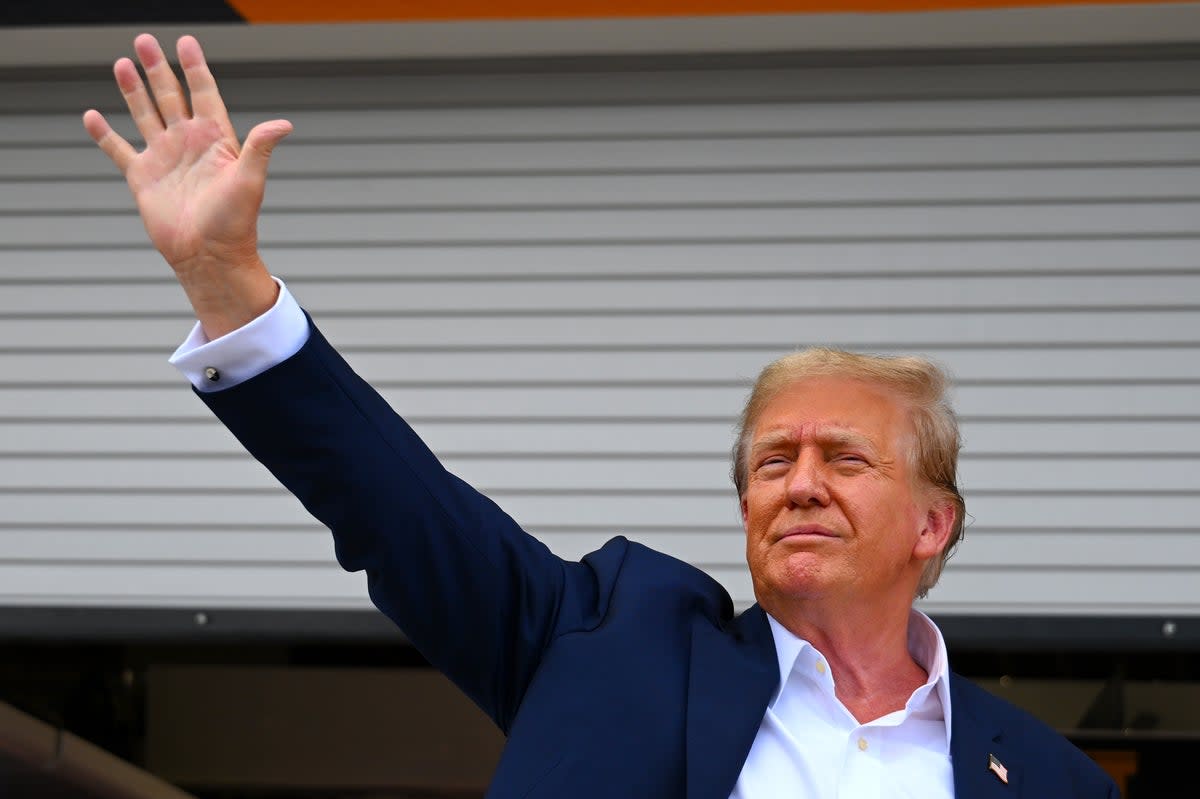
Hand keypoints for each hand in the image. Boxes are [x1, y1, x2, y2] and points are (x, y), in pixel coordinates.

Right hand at [83, 33, 290, 337]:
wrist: (209, 256)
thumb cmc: (235, 222)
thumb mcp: (250, 180)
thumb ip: (260, 147)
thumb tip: (284, 124)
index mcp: (215, 139)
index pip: (204, 94)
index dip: (195, 68)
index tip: (186, 42)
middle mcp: (188, 144)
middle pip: (170, 96)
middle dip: (158, 69)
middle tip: (144, 40)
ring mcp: (164, 158)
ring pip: (145, 115)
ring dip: (133, 90)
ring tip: (121, 63)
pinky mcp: (142, 178)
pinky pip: (119, 150)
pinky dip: (105, 134)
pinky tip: (93, 116)